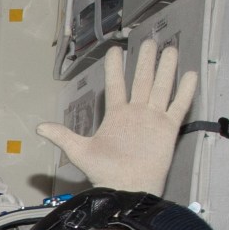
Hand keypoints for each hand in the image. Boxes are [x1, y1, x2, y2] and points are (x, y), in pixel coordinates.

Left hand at [35, 38, 196, 196]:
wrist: (126, 189)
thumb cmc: (104, 172)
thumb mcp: (80, 151)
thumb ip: (63, 136)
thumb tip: (38, 128)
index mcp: (116, 115)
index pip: (116, 84)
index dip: (115, 67)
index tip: (116, 48)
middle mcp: (136, 112)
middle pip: (142, 80)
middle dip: (145, 60)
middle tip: (149, 40)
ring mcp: (153, 118)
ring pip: (161, 87)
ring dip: (166, 68)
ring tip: (170, 49)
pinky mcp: (168, 128)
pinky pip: (178, 105)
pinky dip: (185, 90)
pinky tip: (190, 74)